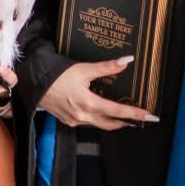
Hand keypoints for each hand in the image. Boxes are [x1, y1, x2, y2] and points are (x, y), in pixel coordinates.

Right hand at [38, 57, 156, 130]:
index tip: (150, 117)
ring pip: (101, 125)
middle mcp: (83, 116)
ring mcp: (75, 121)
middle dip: (128, 122)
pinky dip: (100, 120)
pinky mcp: (69, 121)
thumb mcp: (83, 69)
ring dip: (114, 122)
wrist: (34, 83)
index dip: (135, 114)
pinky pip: (89, 123)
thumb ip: (106, 67)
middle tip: (141, 119)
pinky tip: (103, 113)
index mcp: (88, 103)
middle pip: (112, 123)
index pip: (118, 112)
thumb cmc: (57, 75)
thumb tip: (126, 60)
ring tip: (126, 117)